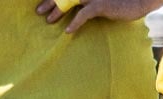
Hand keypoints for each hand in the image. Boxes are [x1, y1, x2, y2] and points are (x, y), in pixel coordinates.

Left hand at [35, 0, 159, 32]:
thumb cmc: (124, 1)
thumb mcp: (105, 0)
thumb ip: (91, 3)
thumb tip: (79, 9)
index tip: (44, 4)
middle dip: (51, 2)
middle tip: (38, 11)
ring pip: (70, 1)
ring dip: (57, 11)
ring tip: (48, 20)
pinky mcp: (102, 5)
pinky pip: (83, 14)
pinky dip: (74, 23)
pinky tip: (68, 31)